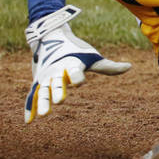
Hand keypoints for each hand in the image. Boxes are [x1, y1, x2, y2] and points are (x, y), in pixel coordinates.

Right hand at [24, 5, 131, 123]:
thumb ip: (108, 66)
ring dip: (42, 102)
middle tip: (60, 101)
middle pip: (57, 82)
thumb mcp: (92, 57)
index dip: (77, 77)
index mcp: (72, 64)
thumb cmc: (76, 50)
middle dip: (58, 91)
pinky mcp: (37, 81)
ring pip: (43, 90)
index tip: (79, 83)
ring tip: (45, 114)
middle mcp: (57, 70)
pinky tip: (29, 121)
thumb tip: (130, 67)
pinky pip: (32, 95)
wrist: (51, 37)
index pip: (75, 71)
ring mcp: (45, 76)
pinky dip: (29, 107)